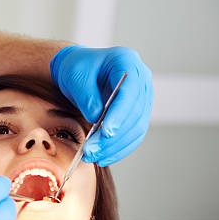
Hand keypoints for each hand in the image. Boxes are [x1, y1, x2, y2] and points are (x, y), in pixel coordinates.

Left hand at [50, 45, 152, 165]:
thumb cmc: (77, 68)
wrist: (79, 71)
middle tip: (90, 150)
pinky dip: (118, 149)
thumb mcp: (75, 76)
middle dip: (113, 137)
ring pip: (136, 128)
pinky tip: (102, 157)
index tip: (106, 132)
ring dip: (115, 147)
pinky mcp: (137, 114)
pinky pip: (133, 135)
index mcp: (128, 62)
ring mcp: (142, 98)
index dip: (120, 114)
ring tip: (92, 156)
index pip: (131, 92)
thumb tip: (96, 118)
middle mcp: (141, 80)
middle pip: (135, 114)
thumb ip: (86, 96)